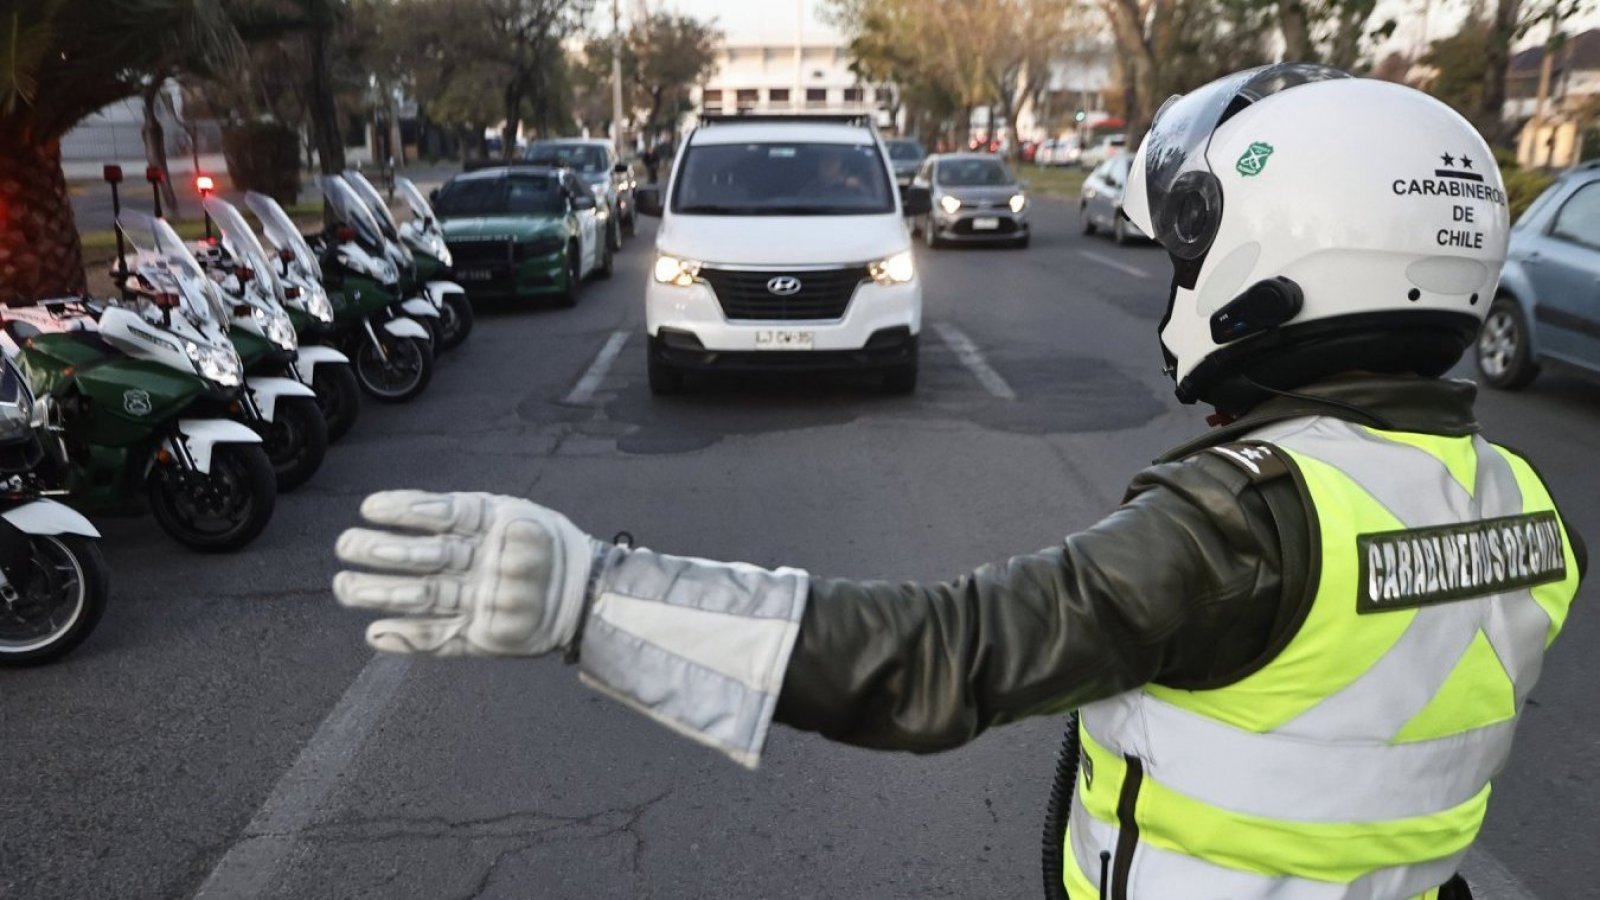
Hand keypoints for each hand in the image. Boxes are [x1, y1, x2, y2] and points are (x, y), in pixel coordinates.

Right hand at [333, 491, 597, 656]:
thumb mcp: (529, 522)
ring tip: (344, 586)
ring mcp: (473, 601)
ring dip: (382, 591)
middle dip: (380, 552)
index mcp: (481, 529)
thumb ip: (498, 526)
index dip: (404, 510)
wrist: (591, 594)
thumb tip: (460, 525)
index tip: (369, 508)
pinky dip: (410, 640)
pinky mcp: (479, 637)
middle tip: (345, 547)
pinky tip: (375, 635)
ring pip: (422, 597)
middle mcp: (471, 564)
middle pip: (421, 558)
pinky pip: (440, 640)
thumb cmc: (556, 547)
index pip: (437, 516)